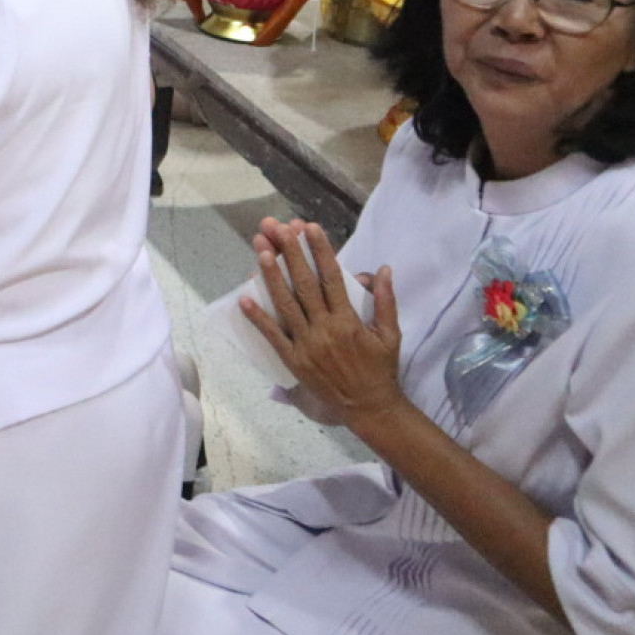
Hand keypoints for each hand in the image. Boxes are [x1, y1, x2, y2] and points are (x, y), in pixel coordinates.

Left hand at [242, 218, 406, 428]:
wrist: (370, 407)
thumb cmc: (381, 369)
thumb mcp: (391, 334)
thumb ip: (385, 300)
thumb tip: (384, 269)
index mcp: (349, 320)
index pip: (332, 278)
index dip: (320, 251)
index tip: (310, 228)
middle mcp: (325, 329)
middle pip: (304, 284)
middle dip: (290, 253)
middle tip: (278, 228)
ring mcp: (307, 345)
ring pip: (286, 304)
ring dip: (272, 276)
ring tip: (261, 250)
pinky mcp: (294, 360)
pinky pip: (273, 336)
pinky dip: (258, 317)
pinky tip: (244, 298)